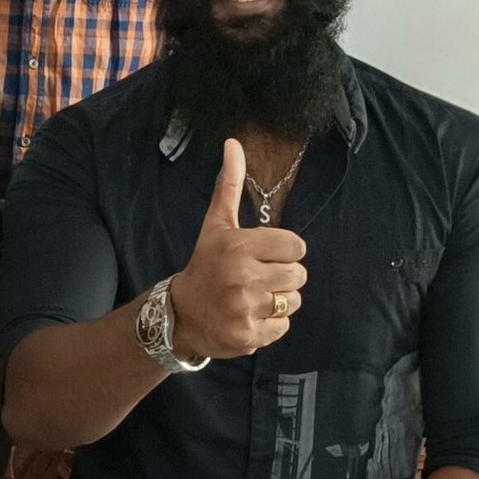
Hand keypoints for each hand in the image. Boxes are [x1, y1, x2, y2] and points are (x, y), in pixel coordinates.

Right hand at [168, 140, 307, 359]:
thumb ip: (230, 185)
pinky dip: (271, 325)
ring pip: (293, 301)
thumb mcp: (216, 224)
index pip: (297, 247)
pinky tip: (250, 317)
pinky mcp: (248, 336)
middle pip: (298, 275)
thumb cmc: (206, 264)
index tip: (266, 256)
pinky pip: (282, 327)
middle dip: (283, 277)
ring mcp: (245, 308)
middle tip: (258, 279)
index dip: (286, 252)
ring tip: (254, 298)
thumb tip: (233, 143)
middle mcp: (243, 277)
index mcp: (240, 246)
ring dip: (279, 301)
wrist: (180, 314)